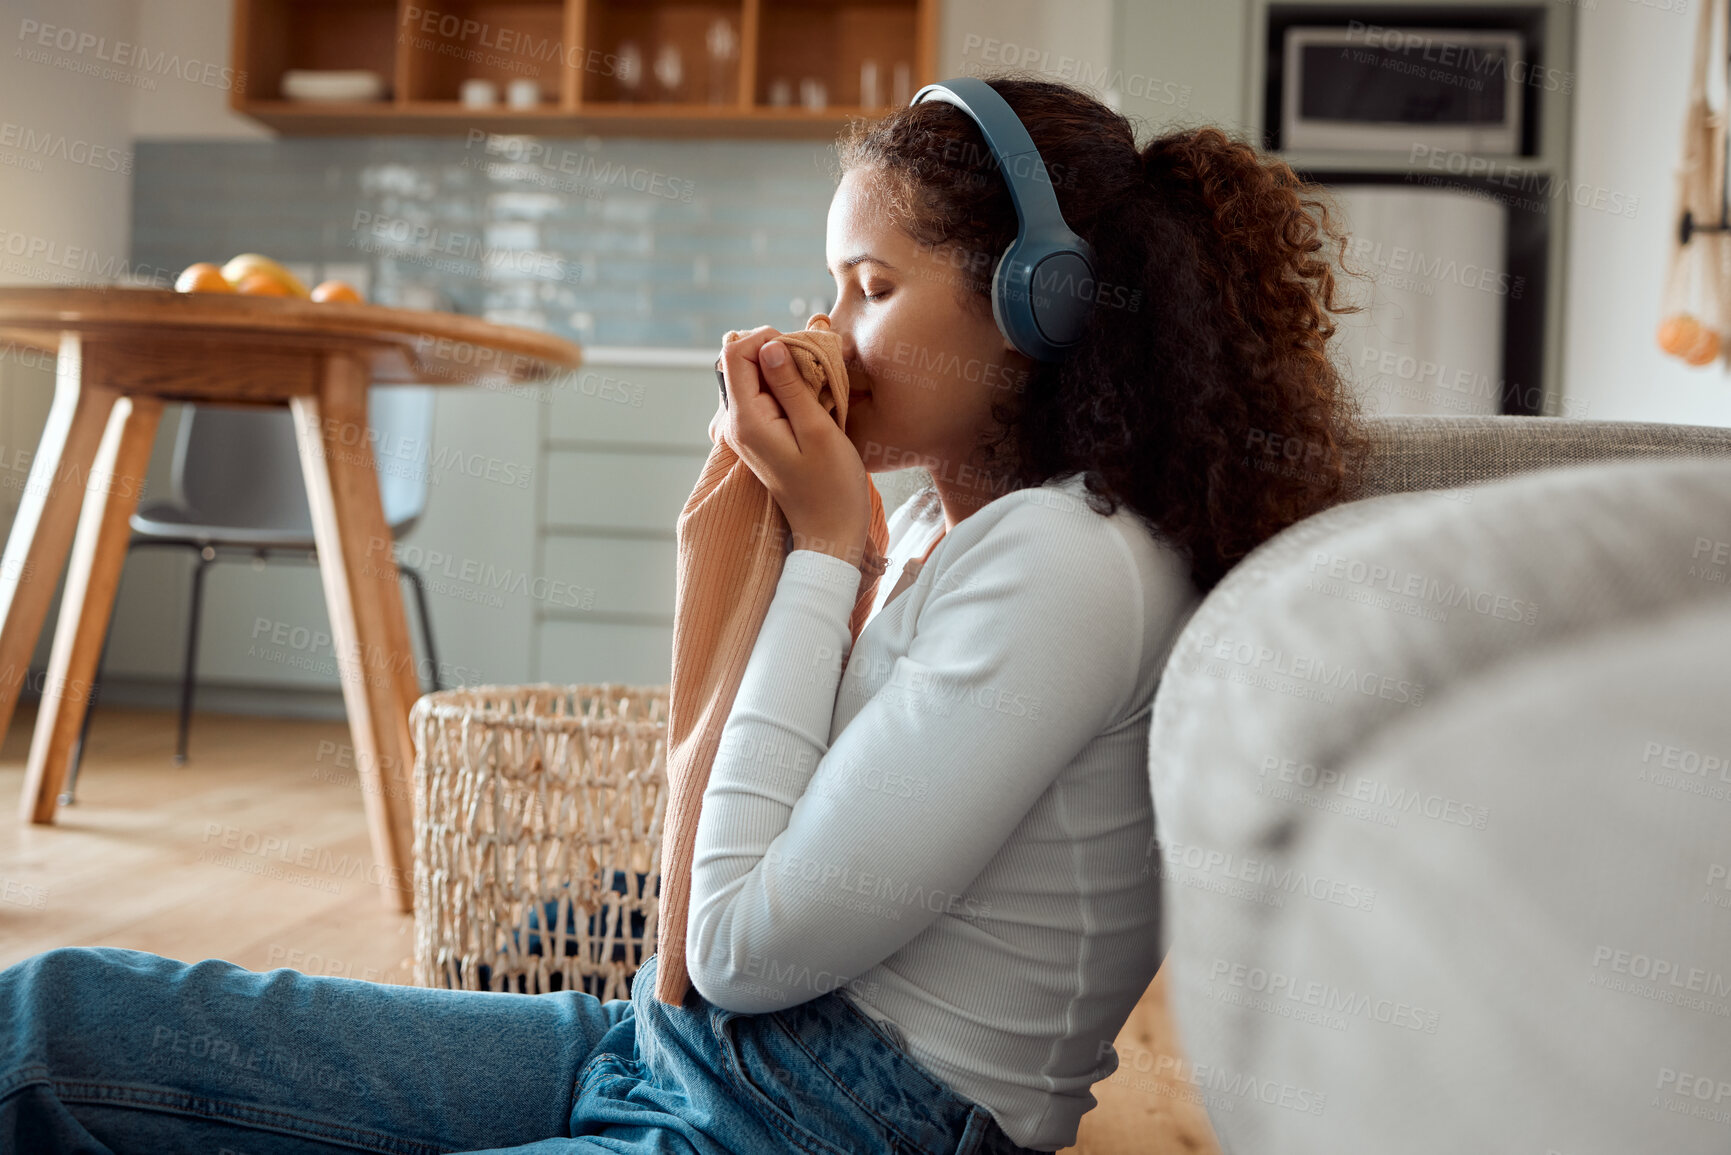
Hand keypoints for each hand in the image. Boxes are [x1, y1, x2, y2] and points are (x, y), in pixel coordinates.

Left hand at [712, 325, 871, 569]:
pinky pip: (763, 396)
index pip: (735, 354)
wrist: (830, 532)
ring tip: (817, 381)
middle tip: (815, 364)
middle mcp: (736, 425)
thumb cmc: (832, 487)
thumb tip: (769, 345)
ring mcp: (745, 432)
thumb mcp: (817, 430)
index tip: (803, 350)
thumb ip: (790, 386)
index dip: (766, 338)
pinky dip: (785, 387)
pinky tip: (810, 398)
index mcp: (746, 421)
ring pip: (752, 377)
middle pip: (740, 362)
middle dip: (775, 351)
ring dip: (783, 369)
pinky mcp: (759, 437)